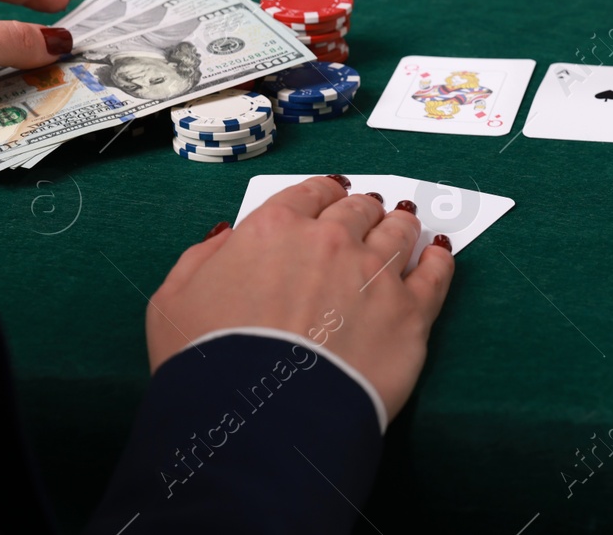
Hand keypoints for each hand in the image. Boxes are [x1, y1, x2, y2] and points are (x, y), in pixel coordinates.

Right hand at [146, 175, 454, 419]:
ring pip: (399, 232)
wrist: (258, 419)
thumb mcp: (173, 301)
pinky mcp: (410, 313)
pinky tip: (438, 255)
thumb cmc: (206, 365)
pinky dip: (439, 259)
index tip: (332, 197)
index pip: (310, 193)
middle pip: (359, 209)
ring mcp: (375, 274)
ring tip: (404, 225)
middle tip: (368, 214)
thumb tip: (228, 235)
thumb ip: (201, 258)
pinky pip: (436, 273)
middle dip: (362, 209)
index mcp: (274, 229)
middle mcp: (330, 240)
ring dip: (400, 225)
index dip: (323, 194)